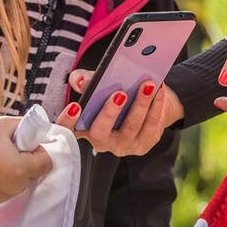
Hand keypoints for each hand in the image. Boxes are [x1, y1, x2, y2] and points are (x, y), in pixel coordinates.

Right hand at [0, 116, 51, 205]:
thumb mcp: (5, 124)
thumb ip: (28, 128)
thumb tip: (38, 133)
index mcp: (20, 169)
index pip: (46, 164)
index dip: (38, 151)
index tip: (25, 144)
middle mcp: (12, 188)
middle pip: (33, 176)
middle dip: (27, 163)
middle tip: (9, 150)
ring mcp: (0, 197)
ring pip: (18, 185)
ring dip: (14, 174)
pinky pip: (5, 192)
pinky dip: (1, 183)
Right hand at [55, 72, 183, 155]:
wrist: (144, 105)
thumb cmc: (115, 96)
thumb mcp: (97, 85)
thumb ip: (85, 80)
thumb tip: (80, 81)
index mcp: (84, 127)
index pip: (69, 130)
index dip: (67, 122)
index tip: (75, 107)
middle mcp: (101, 141)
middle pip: (101, 131)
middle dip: (110, 112)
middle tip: (119, 93)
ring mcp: (123, 145)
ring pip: (131, 126)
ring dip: (140, 104)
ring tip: (147, 84)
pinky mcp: (143, 144)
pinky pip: (150, 126)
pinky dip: (156, 106)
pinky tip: (158, 90)